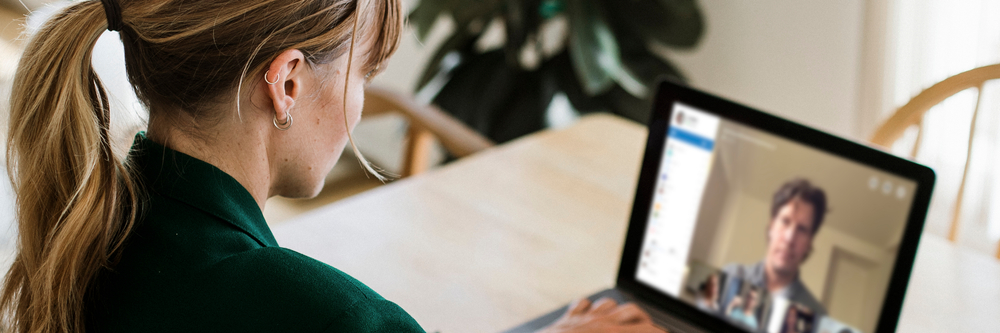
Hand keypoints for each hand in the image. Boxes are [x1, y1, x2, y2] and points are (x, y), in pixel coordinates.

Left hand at [537, 297, 666, 332]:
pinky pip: (581, 304)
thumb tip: (637, 331)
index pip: (645, 329)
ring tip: (623, 320)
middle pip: (632, 311)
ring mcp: (583, 317)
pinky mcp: (567, 318)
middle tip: (649, 329)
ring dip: (618, 311)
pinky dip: (589, 308)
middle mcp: (600, 322)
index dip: (658, 332)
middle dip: (644, 320)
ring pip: (608, 304)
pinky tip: (591, 313)